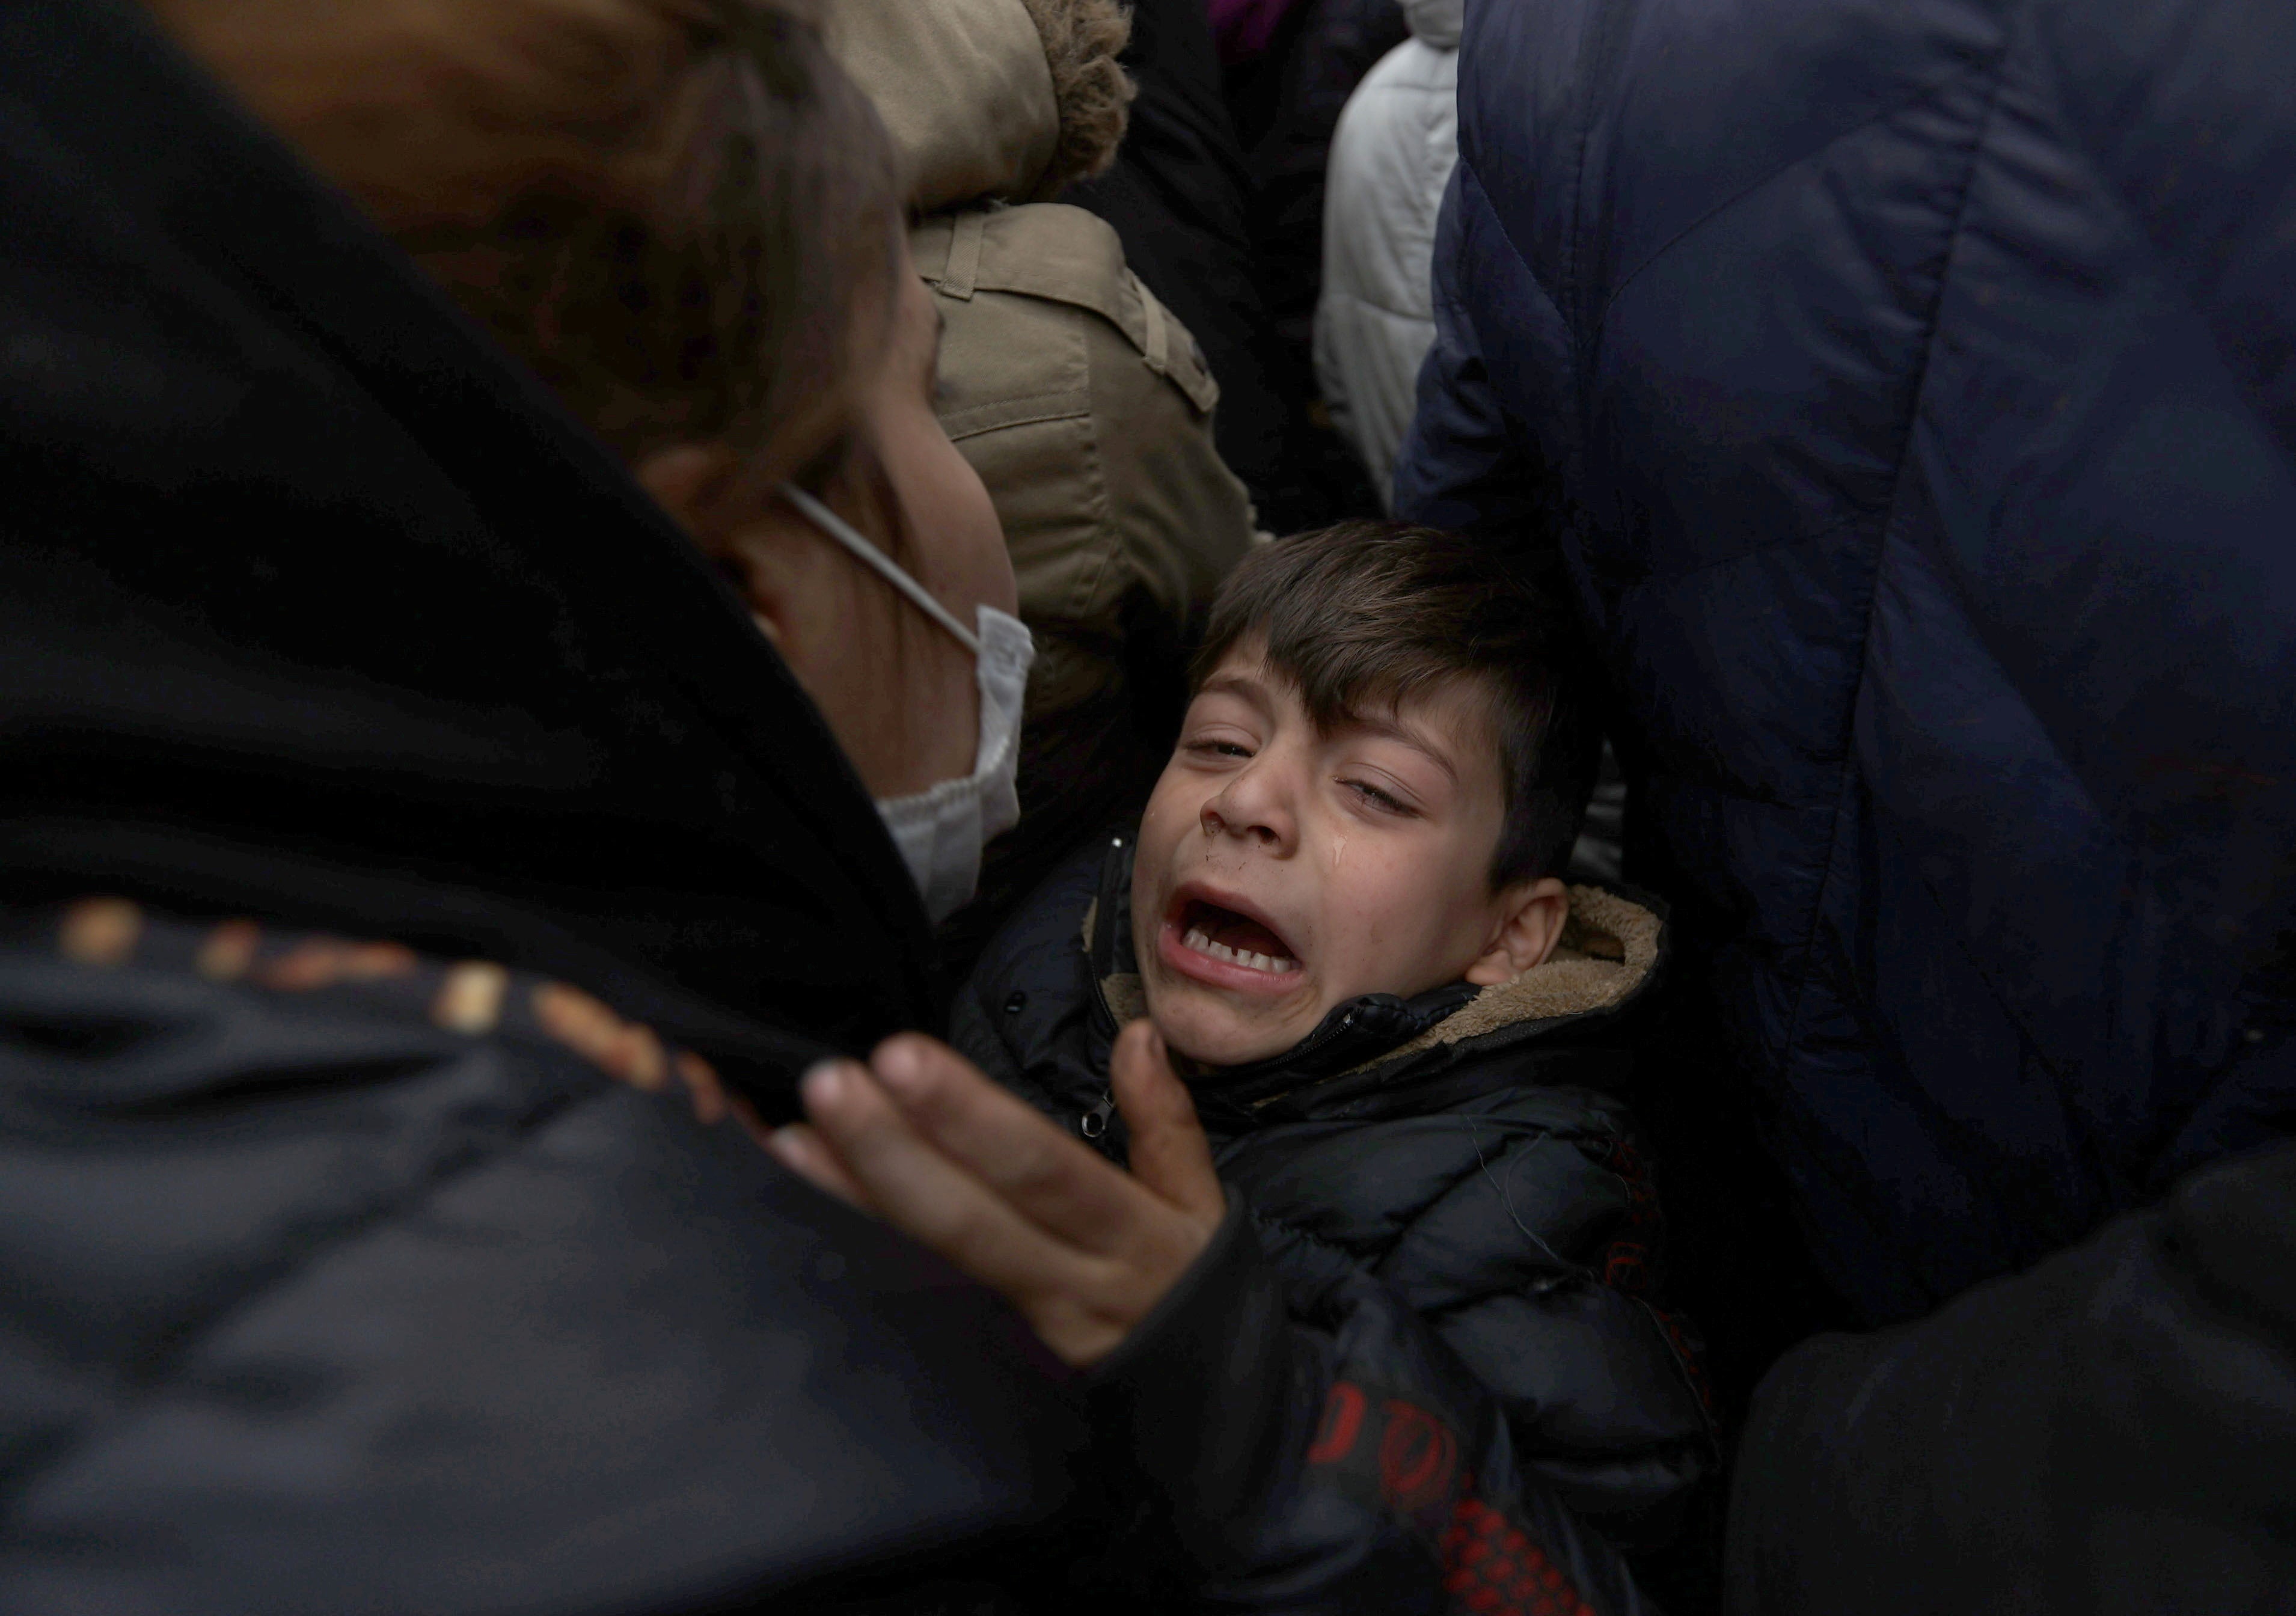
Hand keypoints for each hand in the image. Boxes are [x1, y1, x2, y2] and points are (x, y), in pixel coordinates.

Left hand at [765, 1020, 1224, 1367]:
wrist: (1203, 1415)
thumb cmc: (1189, 1293)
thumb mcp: (1202, 1211)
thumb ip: (1165, 1123)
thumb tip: (1137, 1036)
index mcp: (1127, 1238)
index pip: (1042, 1171)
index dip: (970, 1121)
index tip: (902, 1059)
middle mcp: (1066, 1289)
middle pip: (969, 1224)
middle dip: (891, 1154)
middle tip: (828, 1084)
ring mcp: (1018, 1336)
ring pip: (927, 1271)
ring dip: (852, 1205)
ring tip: (790, 1141)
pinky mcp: (984, 1368)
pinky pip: (911, 1308)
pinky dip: (855, 1259)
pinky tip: (802, 1214)